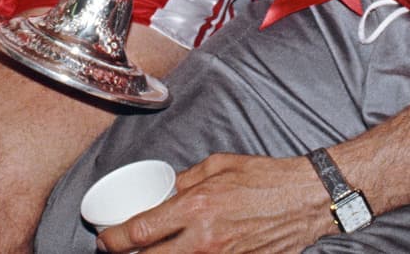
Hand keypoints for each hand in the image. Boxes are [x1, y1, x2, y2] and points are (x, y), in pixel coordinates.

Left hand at [99, 154, 331, 252]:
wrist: (305, 200)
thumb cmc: (264, 178)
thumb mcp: (217, 166)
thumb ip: (185, 181)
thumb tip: (163, 190)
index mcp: (195, 208)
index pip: (140, 232)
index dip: (114, 240)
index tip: (105, 240)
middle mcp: (204, 239)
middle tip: (116, 251)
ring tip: (147, 252)